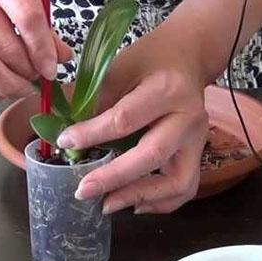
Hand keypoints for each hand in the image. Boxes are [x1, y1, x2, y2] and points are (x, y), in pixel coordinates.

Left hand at [57, 25, 208, 213]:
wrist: (188, 56)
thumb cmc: (150, 60)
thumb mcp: (120, 68)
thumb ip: (95, 100)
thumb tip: (64, 133)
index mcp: (167, 90)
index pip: (125, 119)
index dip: (92, 134)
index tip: (65, 143)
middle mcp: (188, 118)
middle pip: (153, 156)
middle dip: (114, 178)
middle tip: (83, 190)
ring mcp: (197, 139)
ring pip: (178, 182)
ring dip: (140, 197)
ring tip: (107, 204)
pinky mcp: (198, 154)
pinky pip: (185, 188)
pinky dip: (160, 202)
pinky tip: (134, 203)